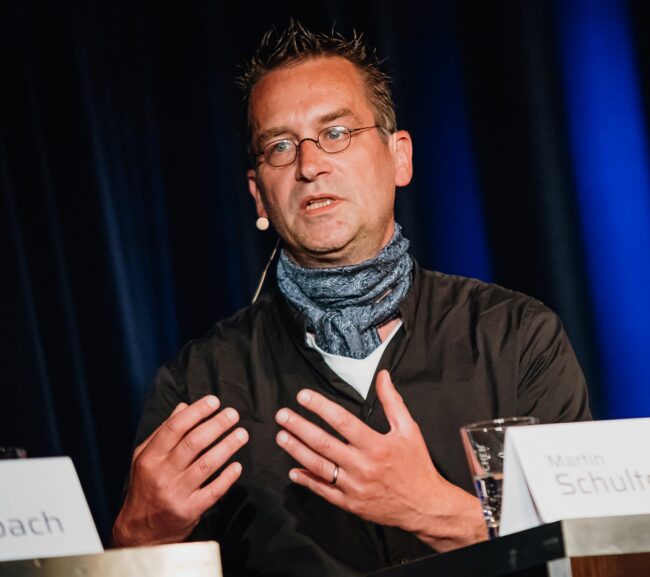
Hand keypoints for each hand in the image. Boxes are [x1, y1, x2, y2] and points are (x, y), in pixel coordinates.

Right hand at [113, 396, 247, 545]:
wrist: (139, 532)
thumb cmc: (145, 488)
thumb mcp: (145, 458)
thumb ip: (164, 432)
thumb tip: (184, 406)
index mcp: (150, 458)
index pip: (175, 428)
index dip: (197, 412)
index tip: (214, 401)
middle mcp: (162, 474)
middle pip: (193, 443)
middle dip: (216, 425)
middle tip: (233, 414)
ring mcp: (176, 493)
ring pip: (206, 465)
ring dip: (227, 447)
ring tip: (242, 434)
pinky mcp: (189, 511)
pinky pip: (213, 491)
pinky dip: (227, 478)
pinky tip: (237, 466)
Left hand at [275, 370, 486, 550]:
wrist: (424, 506)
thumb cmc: (416, 464)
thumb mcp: (408, 429)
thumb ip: (392, 401)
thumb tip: (382, 376)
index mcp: (376, 445)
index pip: (342, 421)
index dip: (320, 407)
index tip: (303, 396)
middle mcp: (362, 466)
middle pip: (324, 444)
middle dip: (299, 427)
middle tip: (282, 415)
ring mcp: (354, 487)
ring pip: (319, 467)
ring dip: (297, 451)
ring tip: (281, 436)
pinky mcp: (350, 504)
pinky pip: (324, 491)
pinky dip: (307, 481)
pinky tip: (293, 471)